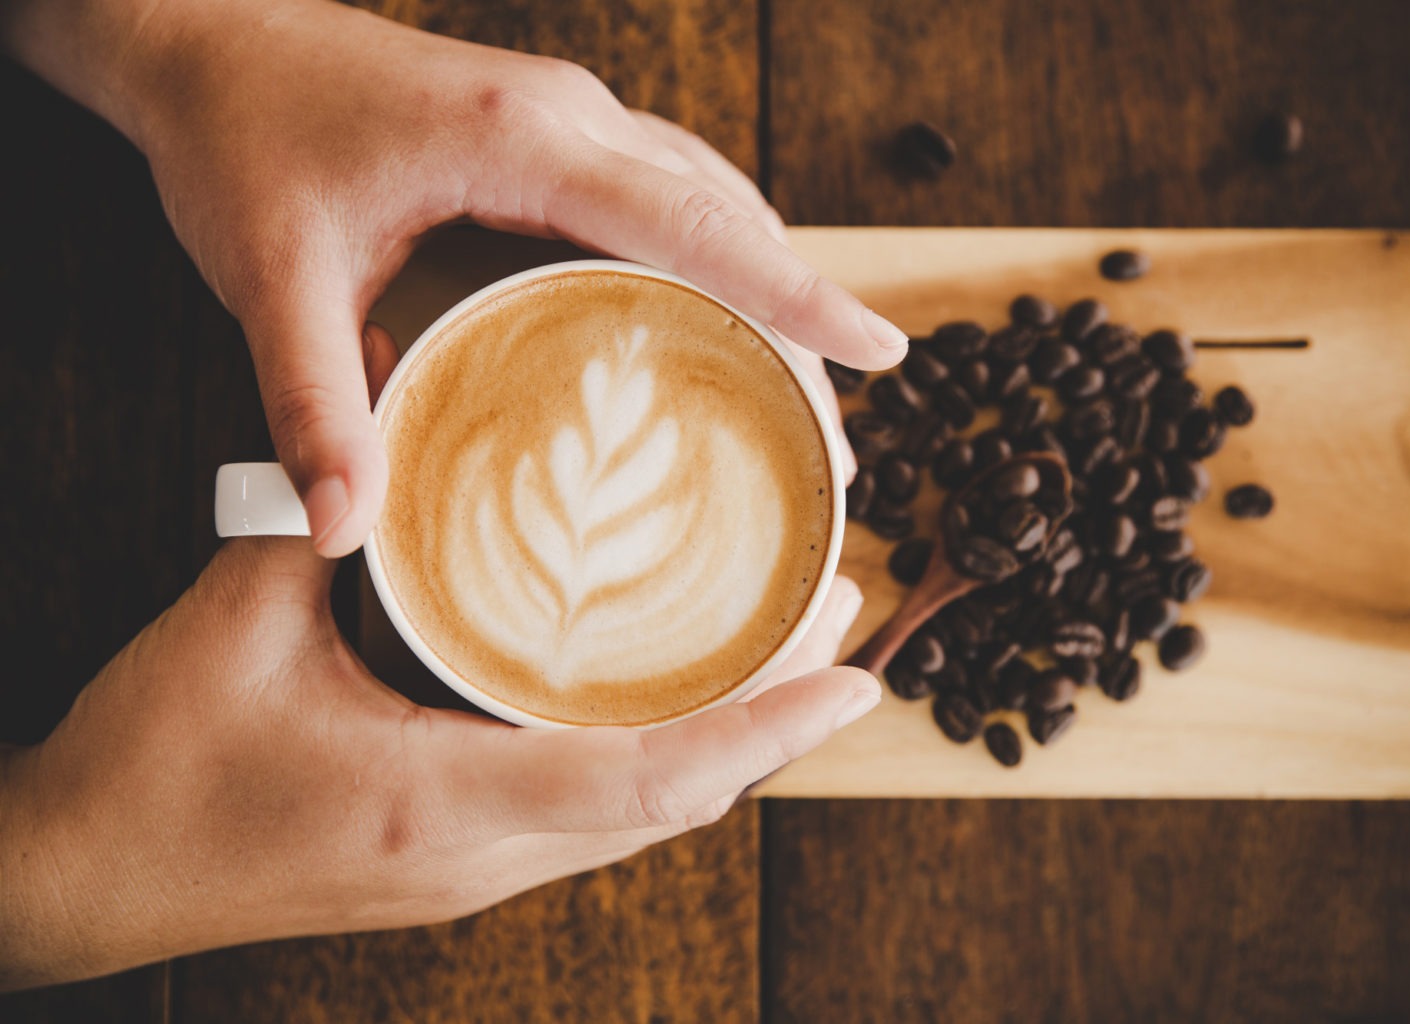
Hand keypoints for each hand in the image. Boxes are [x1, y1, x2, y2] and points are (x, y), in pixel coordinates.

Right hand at [0, 537, 875, 990]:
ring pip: (641, 819)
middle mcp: (478, 855)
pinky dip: (656, 758)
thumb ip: (320, 511)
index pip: (647, 777)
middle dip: (772, 723)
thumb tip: (384, 389)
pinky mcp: (450, 864)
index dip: (764, 729)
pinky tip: (666, 696)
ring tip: (784, 654)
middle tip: (841, 623)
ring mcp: (468, 873)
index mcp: (438, 799)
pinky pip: (590, 816)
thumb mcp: (232, 623)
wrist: (78, 880)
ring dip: (724, 741)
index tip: (858, 682)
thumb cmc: (147, 768)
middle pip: (674, 803)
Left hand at [55, 0, 894, 554]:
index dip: (794, 289)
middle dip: (799, 314)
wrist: (207, 40)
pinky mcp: (554, 134)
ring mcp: (568, 117)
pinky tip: (721, 318)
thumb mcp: (270, 273)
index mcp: (519, 141)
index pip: (691, 218)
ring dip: (767, 283)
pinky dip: (717, 256)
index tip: (881, 351)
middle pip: (727, 216)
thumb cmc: (241, 139)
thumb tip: (342, 529)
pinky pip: (668, 190)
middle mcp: (568, 117)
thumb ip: (310, 400)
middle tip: (838, 431)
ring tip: (803, 387)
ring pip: (709, 197)